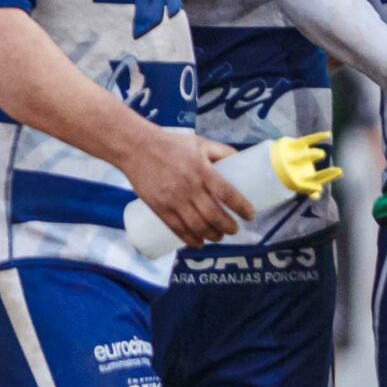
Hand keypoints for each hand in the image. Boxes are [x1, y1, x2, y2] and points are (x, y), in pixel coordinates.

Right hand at [121, 127, 251, 247]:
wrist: (135, 147)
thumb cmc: (170, 144)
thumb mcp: (200, 142)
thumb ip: (221, 152)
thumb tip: (240, 162)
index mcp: (203, 171)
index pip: (228, 194)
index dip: (242, 207)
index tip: (250, 215)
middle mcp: (190, 188)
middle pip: (214, 216)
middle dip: (228, 227)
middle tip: (234, 230)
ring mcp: (173, 200)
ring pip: (197, 226)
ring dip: (212, 236)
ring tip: (218, 236)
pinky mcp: (159, 208)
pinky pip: (177, 229)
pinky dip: (190, 240)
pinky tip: (198, 244)